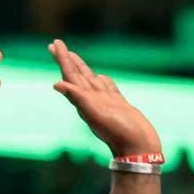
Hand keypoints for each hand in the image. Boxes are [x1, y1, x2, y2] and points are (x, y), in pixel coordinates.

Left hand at [49, 39, 161, 157]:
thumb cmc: (120, 133)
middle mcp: (92, 101)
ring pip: (90, 79)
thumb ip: (78, 98)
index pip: (70, 75)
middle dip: (66, 59)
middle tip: (55, 44)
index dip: (62, 59)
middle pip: (76, 75)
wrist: (139, 148)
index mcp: (85, 102)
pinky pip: (106, 87)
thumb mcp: (97, 115)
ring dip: (80, 67)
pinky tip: (98, 77)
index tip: (54, 44)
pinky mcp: (119, 105)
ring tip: (72, 55)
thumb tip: (56, 84)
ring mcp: (105, 103)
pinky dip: (101, 80)